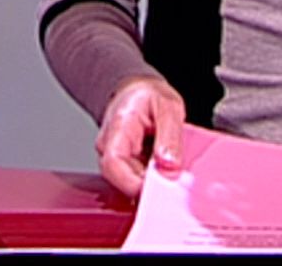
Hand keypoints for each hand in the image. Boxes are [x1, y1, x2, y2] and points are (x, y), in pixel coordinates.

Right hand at [94, 74, 186, 197]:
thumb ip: (170, 135)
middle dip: (146, 187)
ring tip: (170, 176)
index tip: (157, 188)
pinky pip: (134, 180)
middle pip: (119, 178)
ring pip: (127, 183)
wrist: (138, 92)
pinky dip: (151, 182)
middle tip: (171, 186)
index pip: (113, 163)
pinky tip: (164, 175)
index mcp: (117, 127)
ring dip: (150, 185)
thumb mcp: (168, 106)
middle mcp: (109, 146)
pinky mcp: (123, 166)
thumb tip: (170, 165)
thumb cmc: (149, 96)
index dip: (132, 182)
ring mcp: (114, 158)